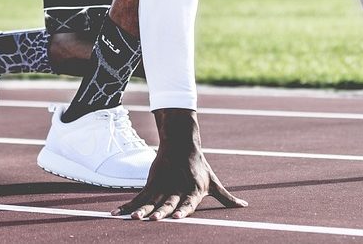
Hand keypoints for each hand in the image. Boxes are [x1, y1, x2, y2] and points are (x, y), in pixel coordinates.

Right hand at [111, 108, 247, 219]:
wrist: (181, 143)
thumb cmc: (200, 167)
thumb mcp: (214, 182)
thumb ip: (227, 198)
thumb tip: (245, 206)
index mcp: (194, 191)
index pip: (189, 202)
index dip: (183, 210)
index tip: (177, 217)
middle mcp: (177, 189)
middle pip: (168, 203)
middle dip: (160, 212)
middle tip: (153, 220)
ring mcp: (163, 186)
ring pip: (151, 201)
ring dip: (141, 210)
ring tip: (133, 218)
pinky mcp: (152, 183)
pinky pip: (139, 197)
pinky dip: (127, 206)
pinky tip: (117, 214)